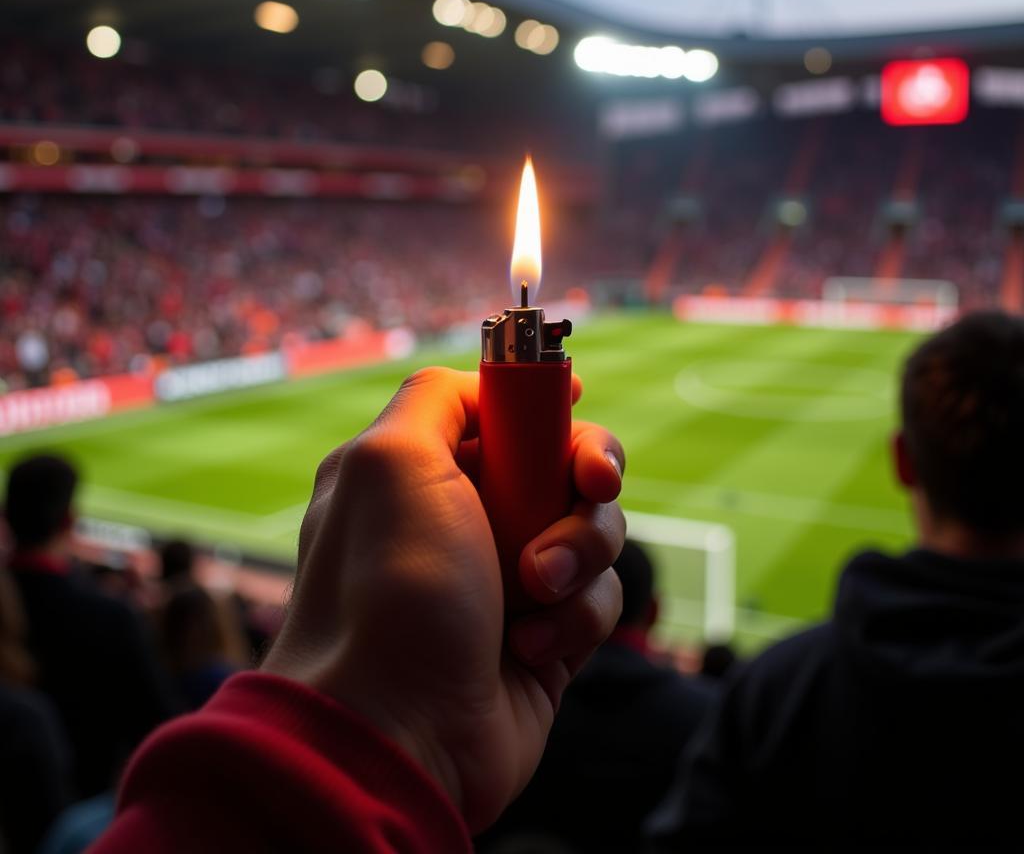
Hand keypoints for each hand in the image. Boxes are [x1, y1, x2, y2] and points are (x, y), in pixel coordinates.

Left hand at [261, 366, 625, 831]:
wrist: (400, 731)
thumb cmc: (394, 587)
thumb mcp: (391, 458)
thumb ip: (436, 395)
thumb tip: (485, 382)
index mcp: (422, 469)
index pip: (503, 413)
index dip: (545, 405)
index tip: (573, 402)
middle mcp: (465, 518)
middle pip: (565, 462)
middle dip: (585, 473)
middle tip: (589, 486)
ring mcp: (508, 578)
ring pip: (594, 530)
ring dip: (577, 555)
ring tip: (535, 591)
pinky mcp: (548, 634)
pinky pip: (598, 599)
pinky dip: (574, 618)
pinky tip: (528, 648)